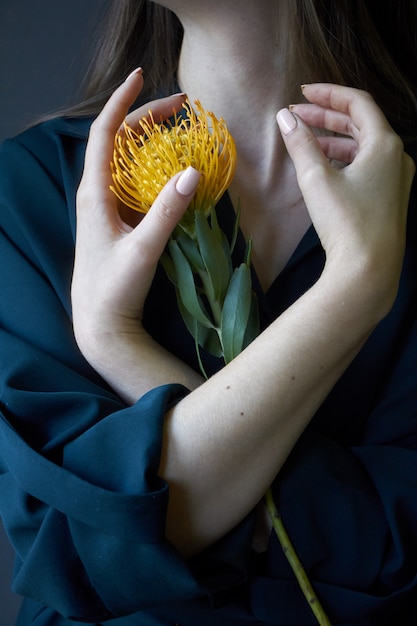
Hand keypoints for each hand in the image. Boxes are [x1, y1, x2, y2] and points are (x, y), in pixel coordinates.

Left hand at [72, 70, 200, 356]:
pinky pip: (134, 183)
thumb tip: (192, 171)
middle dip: (146, 117)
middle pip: (118, 142)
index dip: (122, 102)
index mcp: (95, 194)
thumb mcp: (143, 250)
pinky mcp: (118, 222)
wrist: (102, 323)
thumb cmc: (115, 288)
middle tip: (180, 104)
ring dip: (150, 139)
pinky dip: (153, 167)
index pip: (105, 134)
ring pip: (127, 161)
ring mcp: (107, 208)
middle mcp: (97, 195)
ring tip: (178, 126)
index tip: (141, 77)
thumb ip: (167, 212)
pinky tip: (172, 168)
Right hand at [277, 83, 414, 315]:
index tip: (302, 92)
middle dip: (327, 116)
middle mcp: (397, 157)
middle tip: (297, 114)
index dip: (328, 94)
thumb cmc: (346, 222)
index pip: (357, 102)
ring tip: (305, 139)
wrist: (368, 270)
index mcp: (385, 144)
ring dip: (334, 139)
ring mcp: (396, 179)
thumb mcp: (316, 179)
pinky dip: (344, 159)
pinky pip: (367, 167)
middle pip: (361, 123)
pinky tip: (323, 167)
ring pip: (363, 147)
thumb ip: (300, 144)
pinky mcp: (389, 199)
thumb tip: (284, 117)